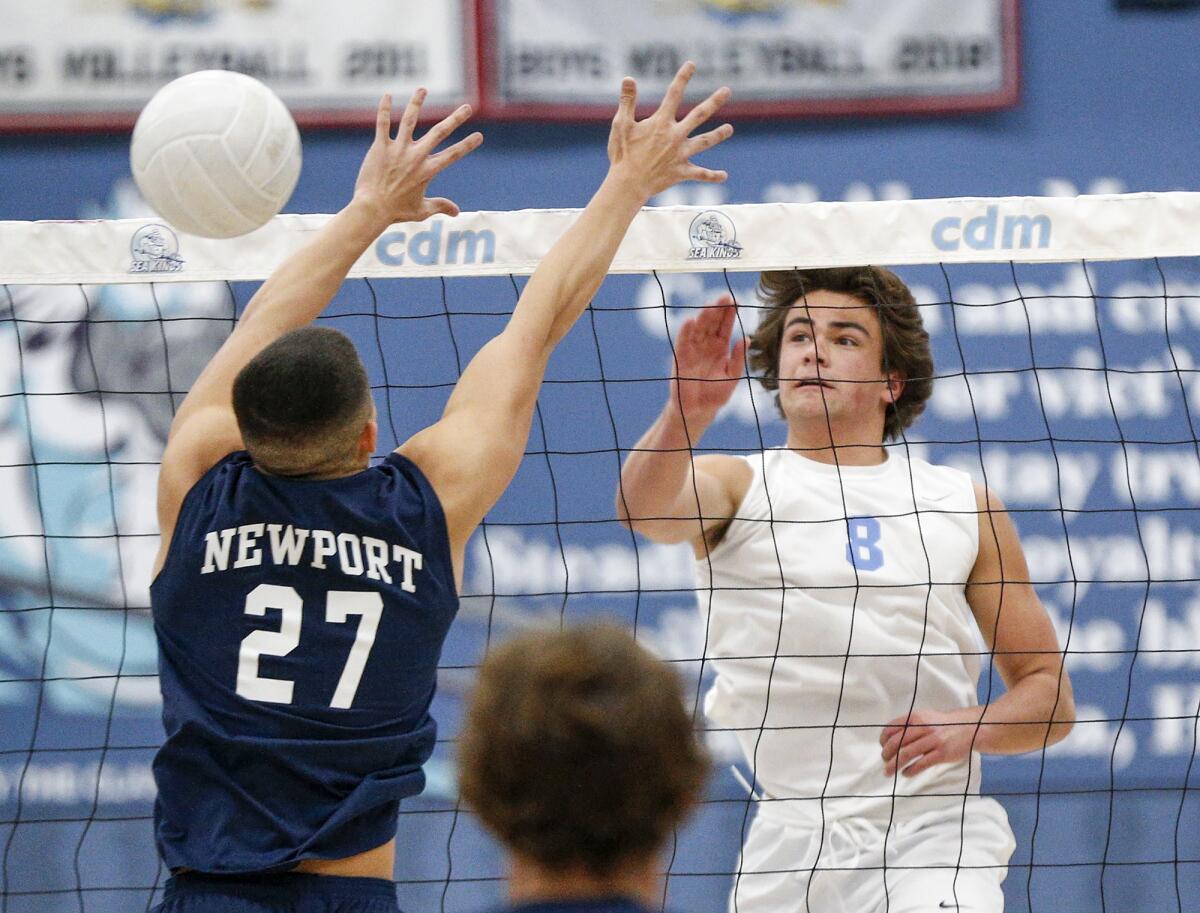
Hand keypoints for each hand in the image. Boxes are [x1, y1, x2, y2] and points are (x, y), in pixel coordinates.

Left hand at [353, 89, 482, 225]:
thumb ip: (440, 206)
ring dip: (417, 103)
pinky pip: (382, 123)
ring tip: (423, 90)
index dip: (467, 145)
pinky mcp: (380, 147)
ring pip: (409, 120)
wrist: (372, 209)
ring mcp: (398, 150)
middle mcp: (416, 157)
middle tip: (468, 108)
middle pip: (439, 133)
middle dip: (455, 119)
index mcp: (428, 171)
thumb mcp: (422, 211)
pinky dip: (384, 108)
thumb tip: (457, 212)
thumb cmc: (396, 212)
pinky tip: (387, 95)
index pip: (453, 155)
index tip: (479, 135)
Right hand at [606, 62, 732, 200]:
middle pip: (699, 115)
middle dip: (714, 102)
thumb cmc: (622, 154)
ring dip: (718, 135)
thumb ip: (627, 101)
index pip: (674, 95)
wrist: (628, 184)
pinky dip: (712, 176)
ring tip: (730, 129)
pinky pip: (700, 174)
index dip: (683, 78)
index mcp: (661, 123)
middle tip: (727, 91)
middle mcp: (675, 136)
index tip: (692, 65)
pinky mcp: (681, 172)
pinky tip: (724, 176)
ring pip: (704, 142)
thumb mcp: (621, 125)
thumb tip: (629, 79)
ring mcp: (680, 154)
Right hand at [668, 295, 746, 427]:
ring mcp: (692, 350)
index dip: (729, 313)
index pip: (724, 326)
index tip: (736, 301)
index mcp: (720, 347)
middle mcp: (705, 345)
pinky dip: (685, 332)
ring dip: (703, 317)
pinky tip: (689, 321)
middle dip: (717, 310)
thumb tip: (747, 339)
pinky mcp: (681, 359)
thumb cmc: (716, 394)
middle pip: (711, 322)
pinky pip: (683, 343)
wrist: (698, 411)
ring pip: (698, 329)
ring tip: (710, 305)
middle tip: (725, 297)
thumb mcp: (732, 377)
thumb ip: (739, 359)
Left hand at [880, 708, 982, 777]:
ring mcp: (933, 740)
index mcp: (915, 718)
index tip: (882, 748)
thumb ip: (908, 725)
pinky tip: (905, 773)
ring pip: (906, 754)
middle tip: (884, 762)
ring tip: (888, 772)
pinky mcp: (942, 753)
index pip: (891, 728)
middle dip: (886, 754)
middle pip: (897, 742)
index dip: (883, 740)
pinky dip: (910, 770)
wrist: (968, 727)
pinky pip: (921, 764)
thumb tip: (888, 739)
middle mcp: (922, 727)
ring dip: (894, 765)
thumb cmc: (941, 724)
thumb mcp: (924, 717)